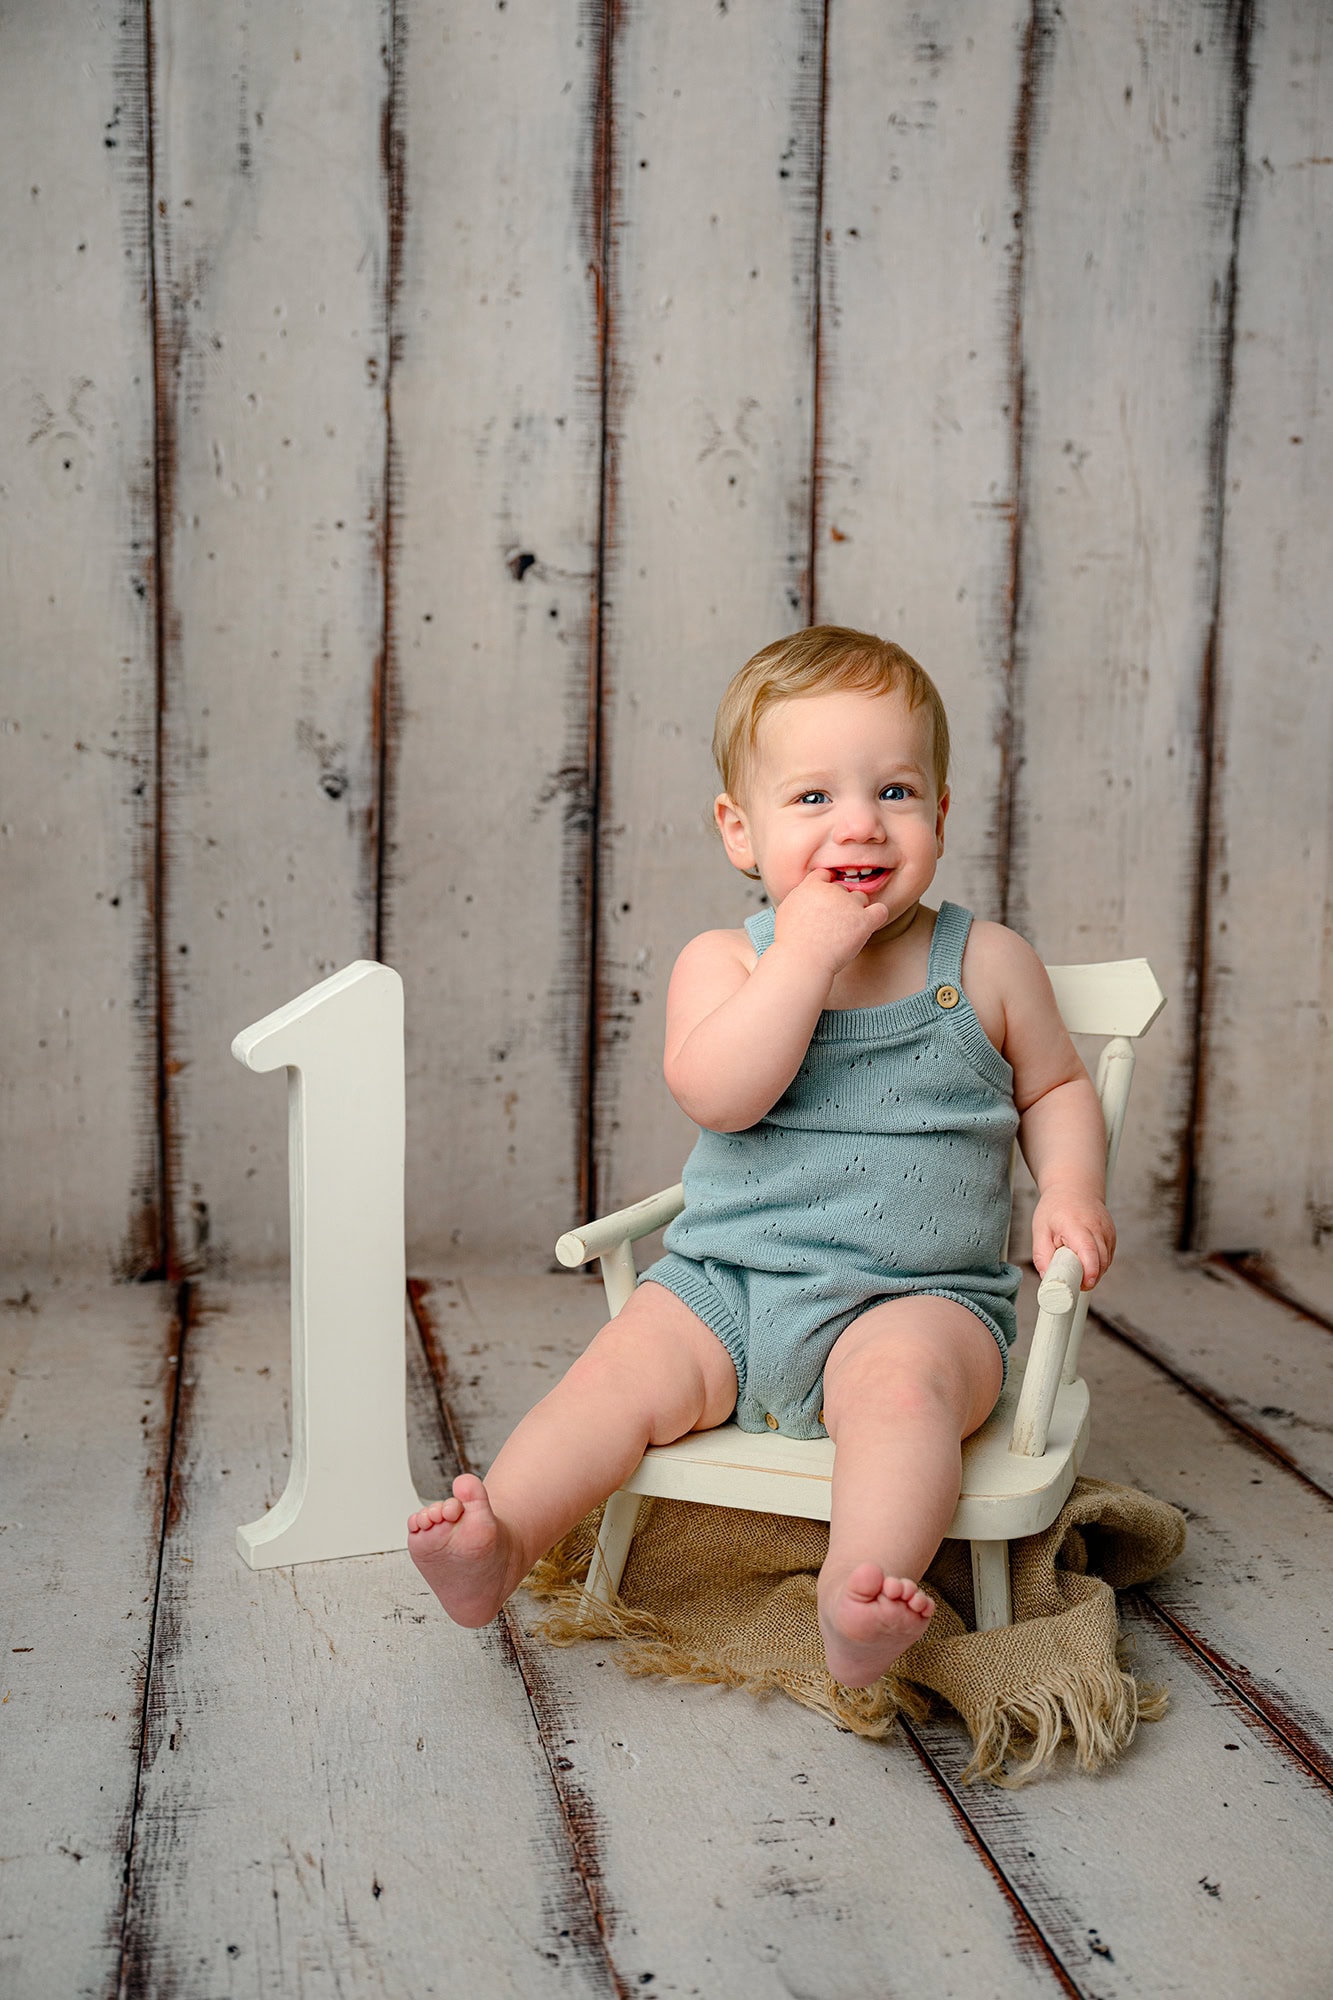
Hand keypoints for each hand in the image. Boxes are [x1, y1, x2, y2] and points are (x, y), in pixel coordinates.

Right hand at [771, 869, 889, 979]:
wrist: (801, 961)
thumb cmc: (791, 943)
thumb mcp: (787, 910)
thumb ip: (801, 897)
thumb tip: (809, 895)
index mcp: (811, 886)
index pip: (824, 874)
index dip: (827, 886)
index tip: (826, 901)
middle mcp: (832, 891)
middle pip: (843, 889)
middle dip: (839, 904)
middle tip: (832, 925)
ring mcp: (849, 904)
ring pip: (861, 898)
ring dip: (856, 910)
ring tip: (845, 931)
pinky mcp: (864, 920)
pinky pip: (880, 911)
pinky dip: (876, 916)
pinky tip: (868, 926)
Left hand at [1031, 1186, 1115, 1289]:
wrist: (1074, 1187)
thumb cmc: (1055, 1208)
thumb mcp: (1040, 1229)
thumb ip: (1042, 1256)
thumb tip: (1047, 1278)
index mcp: (1075, 1225)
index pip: (1088, 1252)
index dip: (1088, 1272)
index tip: (1082, 1285)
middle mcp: (1096, 1228)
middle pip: (1100, 1262)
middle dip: (1088, 1278)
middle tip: (1071, 1281)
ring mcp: (1107, 1231)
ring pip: (1106, 1262)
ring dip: (1093, 1272)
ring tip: (1075, 1266)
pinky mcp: (1112, 1236)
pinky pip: (1108, 1258)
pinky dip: (1098, 1264)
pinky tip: (1085, 1259)